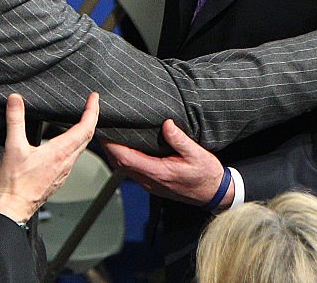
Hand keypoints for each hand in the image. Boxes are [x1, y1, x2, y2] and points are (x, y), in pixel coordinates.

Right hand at [0, 92, 99, 223]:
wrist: (14, 208)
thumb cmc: (15, 182)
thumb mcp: (13, 146)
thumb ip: (15, 119)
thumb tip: (15, 99)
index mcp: (60, 152)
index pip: (85, 128)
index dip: (92, 111)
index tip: (95, 98)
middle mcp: (66, 161)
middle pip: (88, 137)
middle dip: (93, 117)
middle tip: (93, 104)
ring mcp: (64, 171)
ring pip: (82, 147)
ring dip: (86, 131)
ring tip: (84, 119)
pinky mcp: (58, 177)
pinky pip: (74, 156)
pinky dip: (77, 143)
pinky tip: (69, 142)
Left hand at [104, 119, 231, 207]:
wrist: (214, 194)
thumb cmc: (206, 174)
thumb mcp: (197, 154)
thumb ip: (180, 139)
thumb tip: (166, 124)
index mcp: (158, 172)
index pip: (126, 159)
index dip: (112, 145)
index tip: (104, 130)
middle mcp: (150, 180)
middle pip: (119, 164)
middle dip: (108, 146)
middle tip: (102, 126)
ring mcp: (150, 183)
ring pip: (124, 168)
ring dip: (114, 151)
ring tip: (110, 132)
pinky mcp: (152, 182)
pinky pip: (131, 170)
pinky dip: (123, 157)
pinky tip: (124, 145)